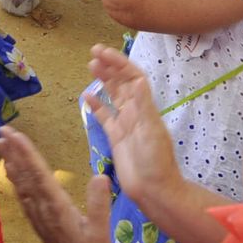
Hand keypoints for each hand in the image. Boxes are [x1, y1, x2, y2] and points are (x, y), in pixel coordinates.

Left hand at [0, 125, 112, 242]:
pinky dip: (14, 177)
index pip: (38, 172)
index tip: (15, 134)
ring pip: (20, 181)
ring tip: (0, 143)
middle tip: (1, 130)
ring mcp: (36, 212)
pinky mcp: (36, 218)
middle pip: (25, 173)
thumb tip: (100, 176)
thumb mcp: (100, 230)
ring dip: (10, 160)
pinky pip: (21, 193)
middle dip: (13, 150)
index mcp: (56, 204)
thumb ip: (99, 203)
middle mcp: (42, 205)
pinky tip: (10, 169)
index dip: (26, 152)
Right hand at [85, 44, 184, 206]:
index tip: (103, 52)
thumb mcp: (151, 131)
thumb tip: (137, 78)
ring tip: (91, 65)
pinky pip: (104, 116)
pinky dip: (96, 105)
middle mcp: (135, 112)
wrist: (154, 190)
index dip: (119, 63)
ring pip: (112, 96)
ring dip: (103, 80)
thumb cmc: (155, 161)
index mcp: (145, 108)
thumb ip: (143, 105)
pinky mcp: (115, 137)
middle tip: (93, 52)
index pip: (133, 77)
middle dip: (110, 66)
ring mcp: (125, 124)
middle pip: (122, 82)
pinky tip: (86, 95)